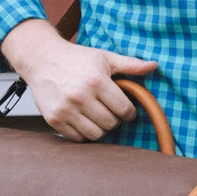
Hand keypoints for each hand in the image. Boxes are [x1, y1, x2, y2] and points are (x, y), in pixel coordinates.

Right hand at [0, 18, 156, 140]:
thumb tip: (154, 65)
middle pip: (110, 124)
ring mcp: (65, 110)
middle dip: (115, 120)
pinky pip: (77, 138)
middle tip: (111, 112)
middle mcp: (80, 97)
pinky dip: (84, 133)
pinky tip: (85, 120)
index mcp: (96, 81)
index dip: (130, 113)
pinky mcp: (54, 120)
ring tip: (99, 116)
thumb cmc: (77, 58)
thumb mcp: (105, 57)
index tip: (127, 110)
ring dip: (101, 129)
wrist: (42, 59)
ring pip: (95, 134)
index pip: (124, 109)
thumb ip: (130, 64)